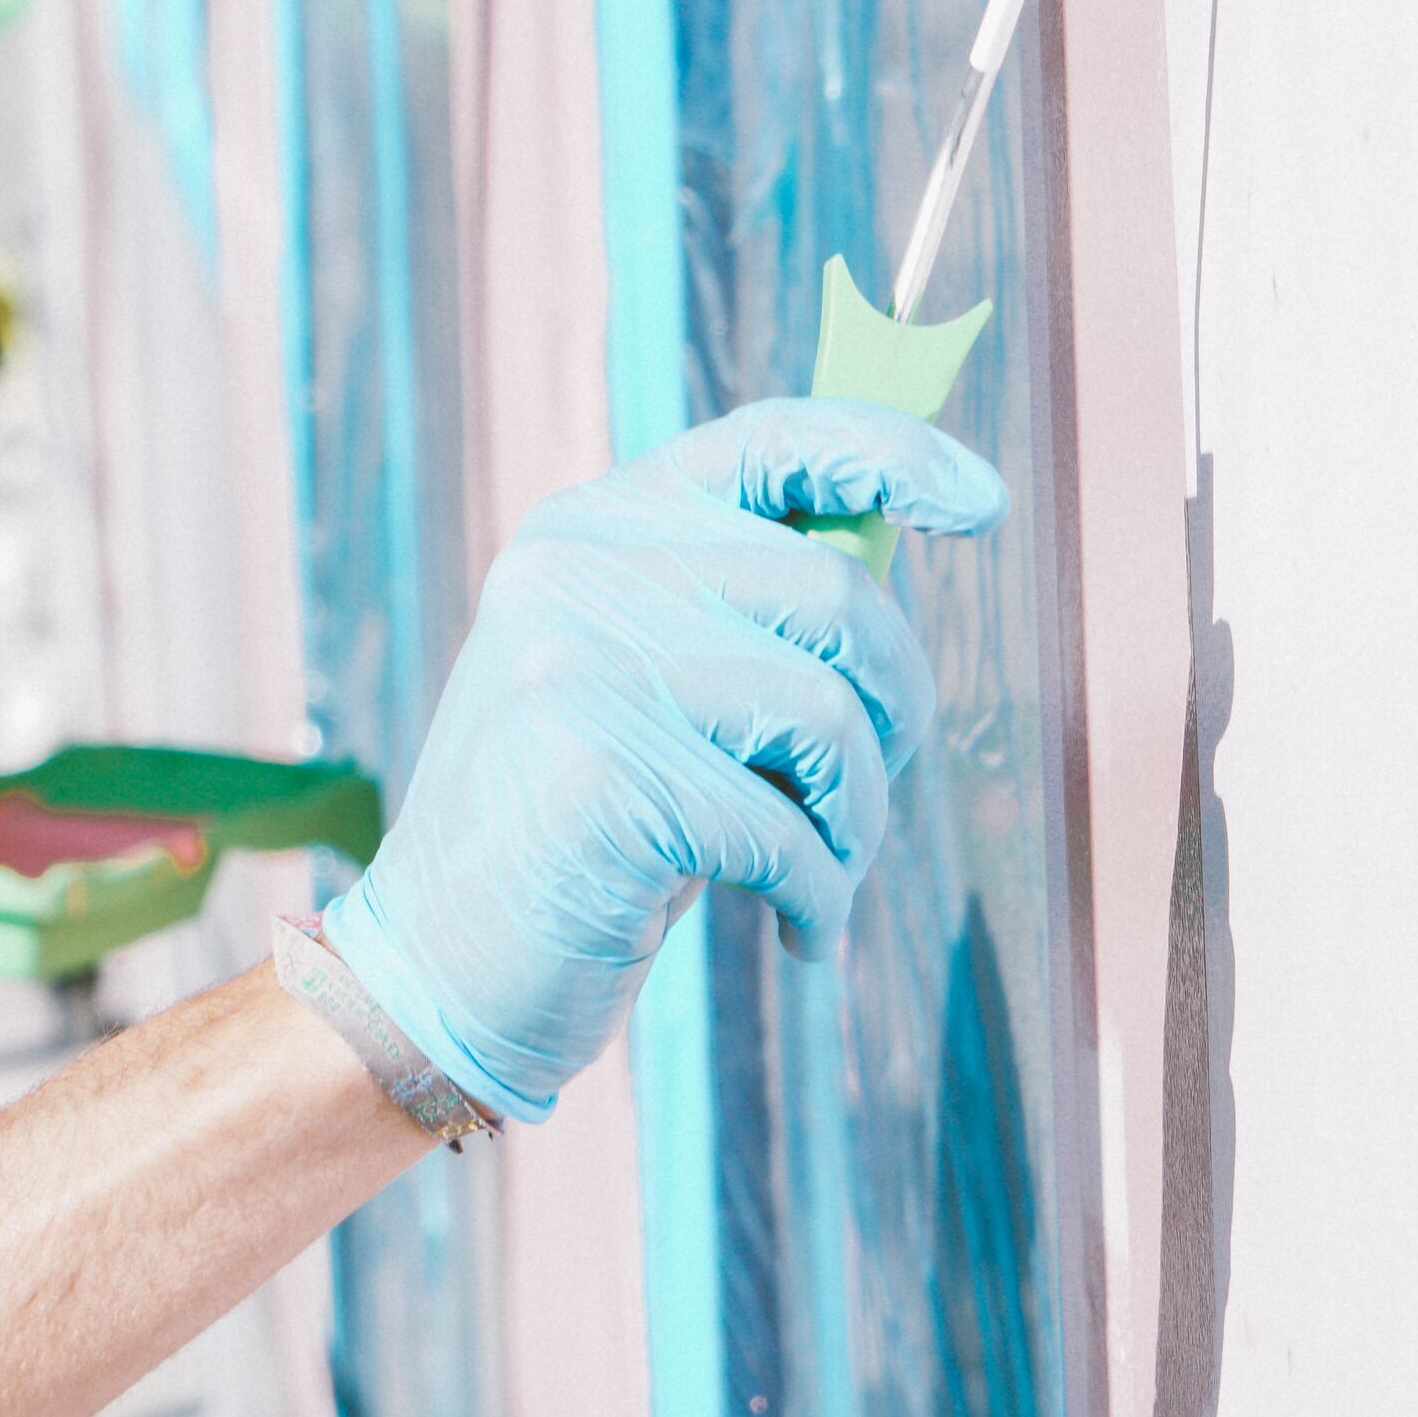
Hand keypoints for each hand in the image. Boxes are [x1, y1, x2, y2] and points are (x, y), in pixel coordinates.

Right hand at [321, 398, 990, 1121]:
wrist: (439, 974)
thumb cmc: (579, 832)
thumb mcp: (645, 683)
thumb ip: (737, 608)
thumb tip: (896, 542)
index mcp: (590, 525)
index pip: (766, 442)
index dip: (889, 453)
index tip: (978, 501)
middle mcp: (576, 567)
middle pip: (838, 591)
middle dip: (900, 709)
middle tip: (867, 801)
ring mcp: (579, 663)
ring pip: (830, 715)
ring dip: (859, 823)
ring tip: (821, 881)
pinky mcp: (599, 773)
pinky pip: (788, 833)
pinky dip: (819, 899)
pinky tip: (796, 937)